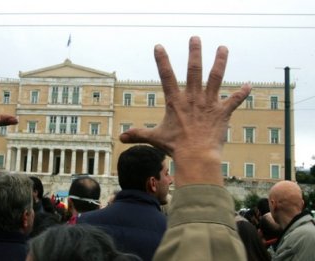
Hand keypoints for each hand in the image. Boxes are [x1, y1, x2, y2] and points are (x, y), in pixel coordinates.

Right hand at [120, 36, 250, 185]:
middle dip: (194, 52)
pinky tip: (250, 85)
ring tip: (223, 48)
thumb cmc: (175, 147)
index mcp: (176, 101)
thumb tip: (121, 138)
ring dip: (220, 61)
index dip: (162, 60)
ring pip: (216, 77)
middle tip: (195, 38)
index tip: (158, 46)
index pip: (166, 76)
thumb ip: (138, 134)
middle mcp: (193, 98)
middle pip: (194, 70)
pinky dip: (243, 93)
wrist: (197, 155)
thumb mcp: (155, 138)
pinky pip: (235, 100)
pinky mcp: (222, 112)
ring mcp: (209, 103)